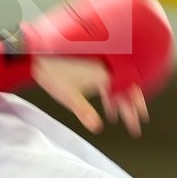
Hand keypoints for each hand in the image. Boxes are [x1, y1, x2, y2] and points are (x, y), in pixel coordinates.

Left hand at [27, 56, 147, 136]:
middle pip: (126, 87)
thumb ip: (84, 112)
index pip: (126, 93)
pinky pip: (110, 76)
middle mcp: (107, 65)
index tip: (138, 122)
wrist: (39, 50)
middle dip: (132, 106)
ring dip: (121, 99)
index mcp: (105, 73)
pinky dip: (111, 90)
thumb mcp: (69, 96)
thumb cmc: (52, 70)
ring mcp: (102, 62)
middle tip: (135, 122)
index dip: (134, 109)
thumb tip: (96, 127)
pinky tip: (107, 101)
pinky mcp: (95, 61)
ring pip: (118, 82)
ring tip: (118, 115)